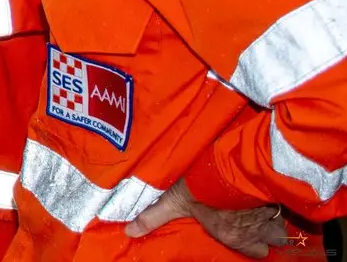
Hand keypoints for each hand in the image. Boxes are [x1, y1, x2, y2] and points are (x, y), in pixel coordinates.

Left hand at [125, 179, 286, 257]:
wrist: (236, 167)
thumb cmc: (204, 189)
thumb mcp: (175, 202)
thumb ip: (153, 217)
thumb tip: (130, 232)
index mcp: (234, 235)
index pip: (256, 252)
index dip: (253, 244)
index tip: (247, 234)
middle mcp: (258, 230)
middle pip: (274, 239)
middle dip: (268, 232)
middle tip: (257, 218)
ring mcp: (273, 213)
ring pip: (283, 223)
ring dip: (276, 216)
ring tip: (265, 205)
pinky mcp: (281, 195)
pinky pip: (288, 204)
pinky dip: (282, 199)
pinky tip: (273, 190)